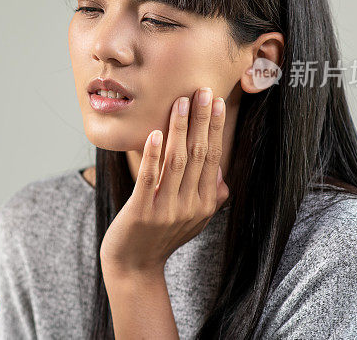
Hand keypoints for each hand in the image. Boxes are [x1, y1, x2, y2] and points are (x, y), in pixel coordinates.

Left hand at [99, 87, 229, 275]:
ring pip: (176, 161)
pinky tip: (155, 134)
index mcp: (205, 203)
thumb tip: (221, 172)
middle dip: (201, 120)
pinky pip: (149, 178)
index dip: (214, 128)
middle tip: (203, 90)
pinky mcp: (142, 212)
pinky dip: (152, 155)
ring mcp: (166, 210)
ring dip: (179, 129)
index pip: (213, 157)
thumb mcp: (194, 220)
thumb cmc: (162, 237)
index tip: (216, 100)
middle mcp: (190, 205)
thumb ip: (211, 197)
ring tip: (180, 102)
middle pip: (199, 154)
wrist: (134, 267)